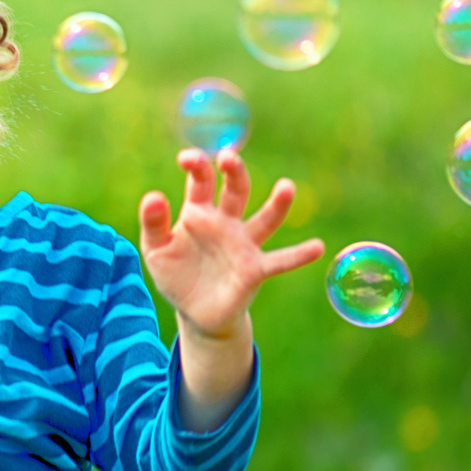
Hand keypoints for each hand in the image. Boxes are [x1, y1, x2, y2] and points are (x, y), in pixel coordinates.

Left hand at [138, 149, 324, 339]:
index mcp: (199, 212)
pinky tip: (317, 247)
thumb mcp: (155, 250)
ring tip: (287, 187)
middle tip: (228, 158)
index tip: (188, 158)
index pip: (201, 181)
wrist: (195, 312)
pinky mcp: (254, 269)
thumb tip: (153, 196)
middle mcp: (226, 222)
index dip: (196, 166)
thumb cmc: (175, 274)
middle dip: (234, 172)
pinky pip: (280, 261)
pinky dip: (299, 255)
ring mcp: (243, 244)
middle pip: (235, 190)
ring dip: (277, 204)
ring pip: (265, 219)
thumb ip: (153, 224)